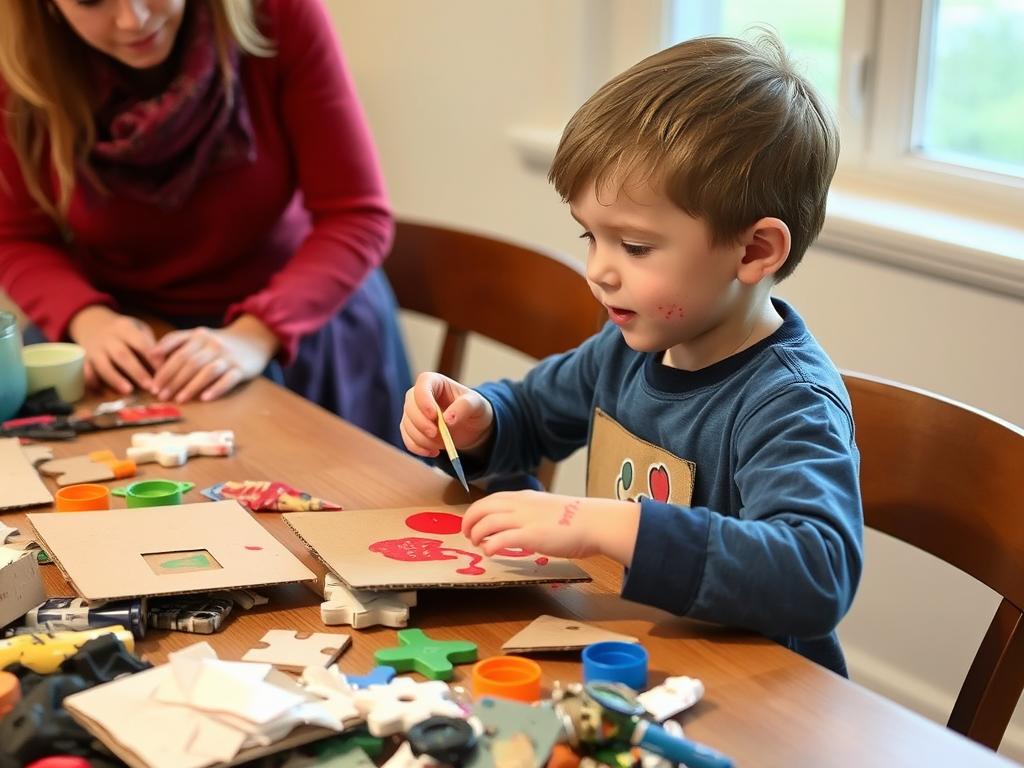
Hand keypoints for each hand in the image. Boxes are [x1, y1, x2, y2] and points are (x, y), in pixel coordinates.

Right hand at [68, 305, 156, 394]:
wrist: (92, 324)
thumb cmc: (125, 332)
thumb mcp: (139, 330)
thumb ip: (151, 346)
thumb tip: (167, 367)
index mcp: (125, 328)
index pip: (141, 343)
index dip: (152, 358)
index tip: (164, 372)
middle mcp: (108, 338)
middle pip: (122, 355)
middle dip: (136, 372)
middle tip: (150, 387)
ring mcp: (94, 349)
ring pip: (103, 365)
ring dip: (115, 379)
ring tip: (128, 391)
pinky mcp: (84, 360)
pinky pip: (85, 372)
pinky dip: (92, 382)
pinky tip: (102, 392)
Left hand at [149, 314, 278, 402]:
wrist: (254, 339)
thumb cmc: (219, 343)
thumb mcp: (198, 336)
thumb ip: (176, 342)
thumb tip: (151, 356)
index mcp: (199, 335)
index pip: (176, 351)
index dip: (163, 368)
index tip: (153, 384)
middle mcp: (213, 344)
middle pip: (189, 362)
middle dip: (173, 380)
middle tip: (161, 395)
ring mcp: (228, 356)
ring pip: (207, 371)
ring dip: (191, 386)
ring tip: (179, 399)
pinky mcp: (242, 368)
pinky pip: (228, 379)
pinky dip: (216, 389)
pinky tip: (205, 398)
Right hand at [400, 371, 493, 457]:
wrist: (471, 426)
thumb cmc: (474, 409)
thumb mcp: (477, 404)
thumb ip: (464, 407)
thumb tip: (447, 419)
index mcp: (435, 382)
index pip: (422, 384)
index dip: (424, 400)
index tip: (434, 416)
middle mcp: (419, 395)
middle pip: (410, 406)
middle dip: (421, 423)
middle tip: (436, 434)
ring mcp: (413, 412)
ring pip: (407, 425)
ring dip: (422, 438)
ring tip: (442, 443)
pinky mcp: (411, 429)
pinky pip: (407, 439)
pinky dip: (418, 448)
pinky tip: (434, 452)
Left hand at [462, 490, 641, 562]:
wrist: (594, 522)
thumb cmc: (577, 518)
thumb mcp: (548, 508)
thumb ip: (532, 513)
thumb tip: (521, 525)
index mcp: (525, 497)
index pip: (491, 499)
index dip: (476, 511)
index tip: (472, 522)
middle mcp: (521, 505)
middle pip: (482, 508)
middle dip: (469, 521)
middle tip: (467, 535)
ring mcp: (525, 520)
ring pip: (487, 523)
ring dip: (476, 535)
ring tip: (478, 545)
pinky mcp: (531, 536)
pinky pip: (500, 540)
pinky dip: (490, 546)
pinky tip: (490, 553)